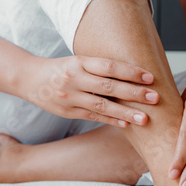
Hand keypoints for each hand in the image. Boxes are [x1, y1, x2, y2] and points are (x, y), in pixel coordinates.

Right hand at [22, 55, 158, 126]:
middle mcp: (75, 79)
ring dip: (125, 112)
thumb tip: (134, 75)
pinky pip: (93, 117)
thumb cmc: (63, 69)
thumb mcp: (79, 61)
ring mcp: (71, 97)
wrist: (31, 79)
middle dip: (134, 93)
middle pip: (109, 86)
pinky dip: (111, 120)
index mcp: (79, 62)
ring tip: (144, 118)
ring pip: (102, 106)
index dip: (130, 72)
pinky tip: (126, 124)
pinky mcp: (68, 112)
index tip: (150, 77)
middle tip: (154, 98)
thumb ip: (101, 68)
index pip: (109, 66)